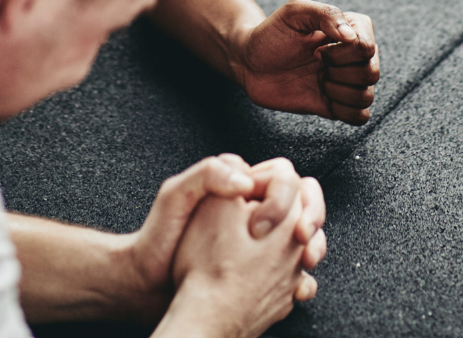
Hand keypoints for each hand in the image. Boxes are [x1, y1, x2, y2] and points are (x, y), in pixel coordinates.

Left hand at [121, 156, 326, 322]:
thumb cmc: (158, 237)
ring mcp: (258, 243)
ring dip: (314, 248)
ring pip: (304, 237)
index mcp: (237, 189)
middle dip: (312, 219)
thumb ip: (208, 174)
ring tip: (307, 263)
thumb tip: (247, 180)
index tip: (269, 220)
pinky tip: (298, 287)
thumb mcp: (175, 194)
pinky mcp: (258, 271)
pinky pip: (292, 270)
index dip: (288, 194)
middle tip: (304, 240)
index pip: (282, 177)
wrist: (148, 284)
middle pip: (302, 206)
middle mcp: (251, 212)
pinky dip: (302, 278)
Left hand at [233, 0, 380, 124]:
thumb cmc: (272, 32)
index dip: (341, 53)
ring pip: (367, 96)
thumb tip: (351, 38)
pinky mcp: (337, 105)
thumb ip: (326, 14)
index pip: (367, 47)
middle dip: (338, 71)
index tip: (316, 48)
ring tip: (318, 81)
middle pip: (371, 73)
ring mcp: (346, 81)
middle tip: (314, 63)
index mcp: (352, 29)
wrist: (250, 62)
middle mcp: (355, 56)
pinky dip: (343, 111)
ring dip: (338, 92)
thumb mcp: (295, 12)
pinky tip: (323, 98)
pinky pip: (360, 117)